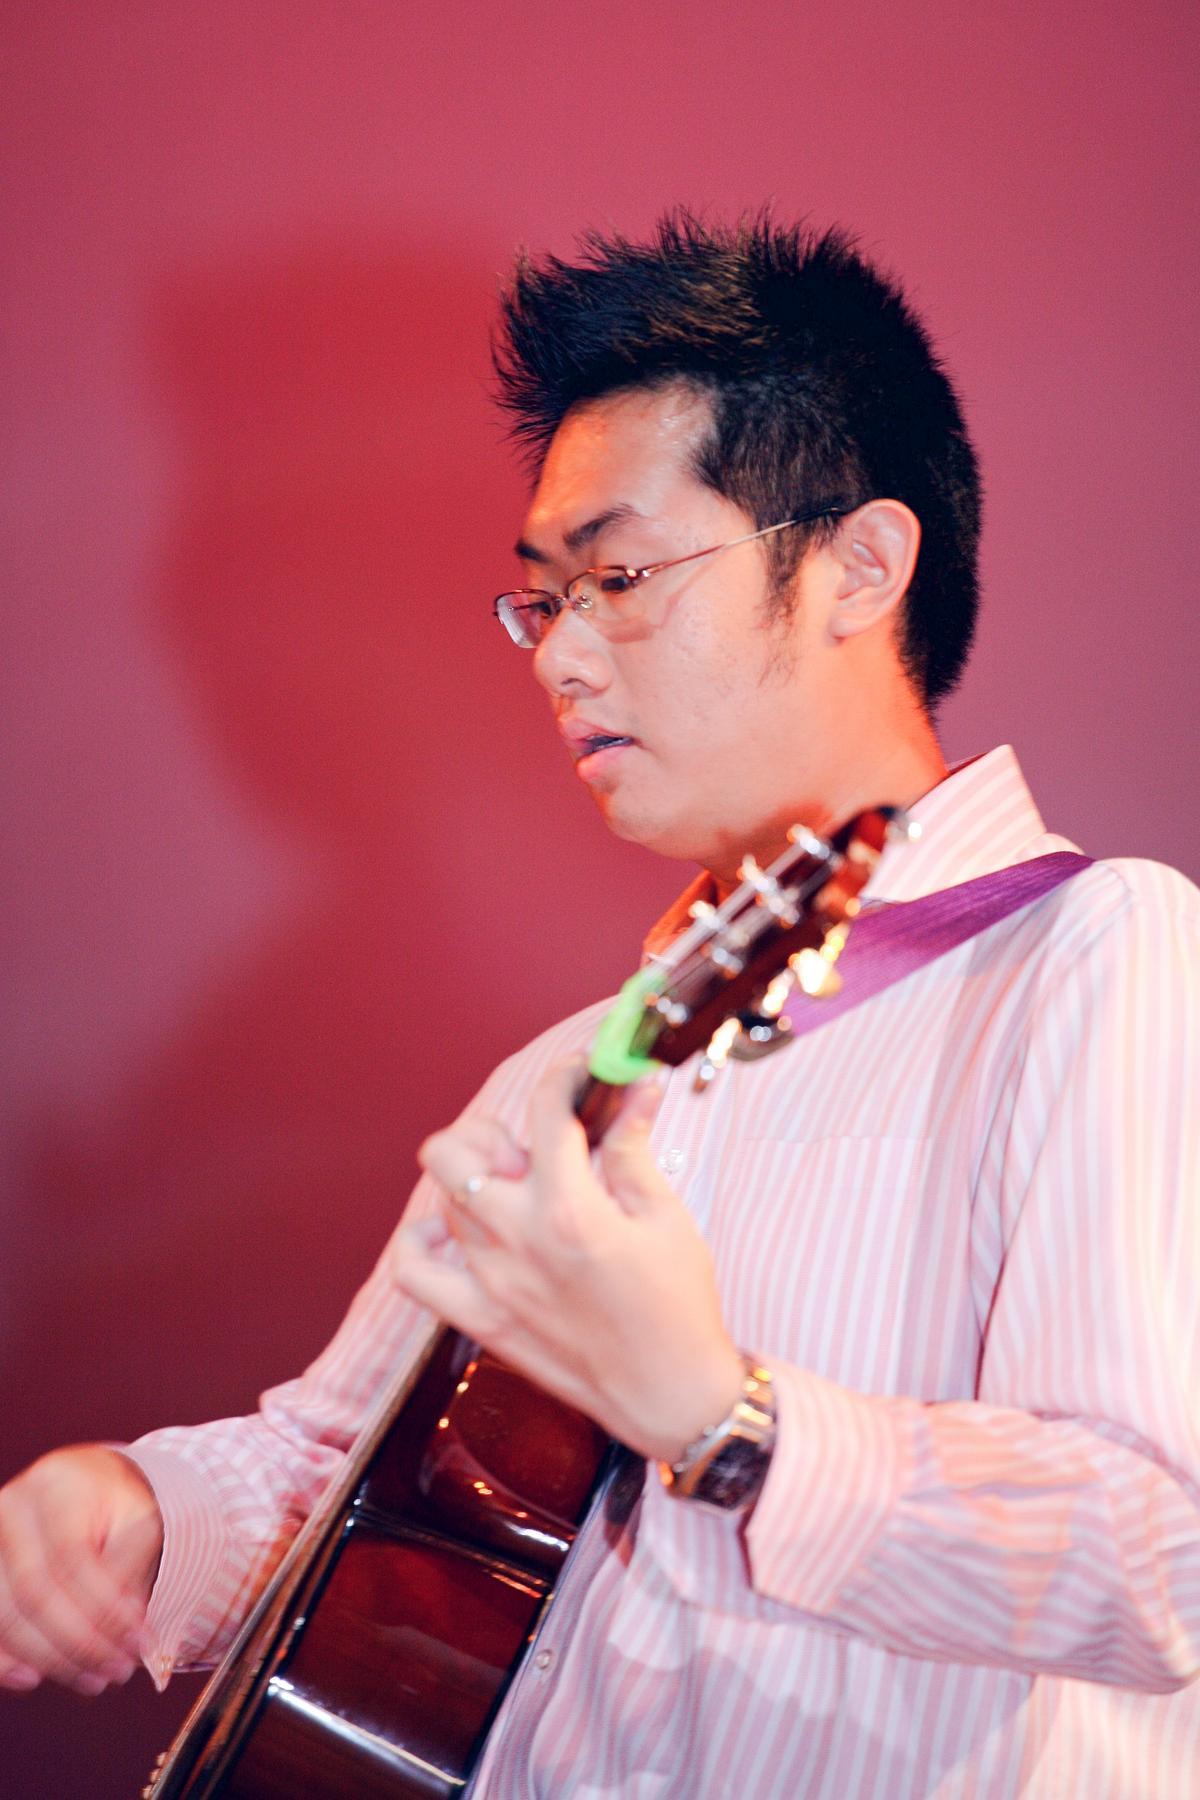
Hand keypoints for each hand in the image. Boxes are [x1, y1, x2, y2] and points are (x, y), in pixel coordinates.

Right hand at [0, 1445, 162, 1694]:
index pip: (73, 1557)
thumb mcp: (138, 1522)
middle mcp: (11, 1508)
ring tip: (94, 1680)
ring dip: (51, 1659)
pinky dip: (6, 1660)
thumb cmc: (115, 1506)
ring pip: (6, 1615)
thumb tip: (128, 1635)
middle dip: (80, 1642)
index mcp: (56, 1484)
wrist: (84, 1486)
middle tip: (119, 1671)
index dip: (104, 1608)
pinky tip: (33, 1679)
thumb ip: (129, 1573)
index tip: (139, 1642)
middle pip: (35, 1592)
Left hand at [391, 1059, 743, 1462]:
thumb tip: (635, 1091)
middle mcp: (518, 1239)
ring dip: (472, 1180)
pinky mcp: (480, 1319)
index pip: (545, 1111)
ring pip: (442, 1199)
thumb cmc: (678, 1310)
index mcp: (569, 1208)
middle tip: (531, 1145)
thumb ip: (633, 1149)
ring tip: (515, 1189)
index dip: (563, 1077)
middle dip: (491, 1129)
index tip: (577, 1076)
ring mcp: (491, 1281)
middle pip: (457, 1149)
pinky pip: (412, 1273)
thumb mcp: (665, 1217)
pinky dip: (420, 1243)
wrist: (671, 1395)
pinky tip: (453, 1231)